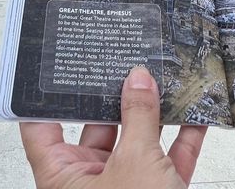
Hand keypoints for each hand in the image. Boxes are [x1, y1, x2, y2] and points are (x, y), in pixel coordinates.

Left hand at [21, 67, 205, 188]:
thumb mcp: (135, 165)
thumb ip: (138, 117)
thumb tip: (138, 77)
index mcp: (63, 174)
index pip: (40, 126)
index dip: (45, 95)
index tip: (56, 64)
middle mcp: (90, 178)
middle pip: (98, 123)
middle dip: (116, 93)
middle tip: (125, 58)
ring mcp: (125, 184)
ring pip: (137, 138)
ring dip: (154, 111)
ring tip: (163, 76)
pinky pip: (167, 158)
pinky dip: (182, 137)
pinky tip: (194, 111)